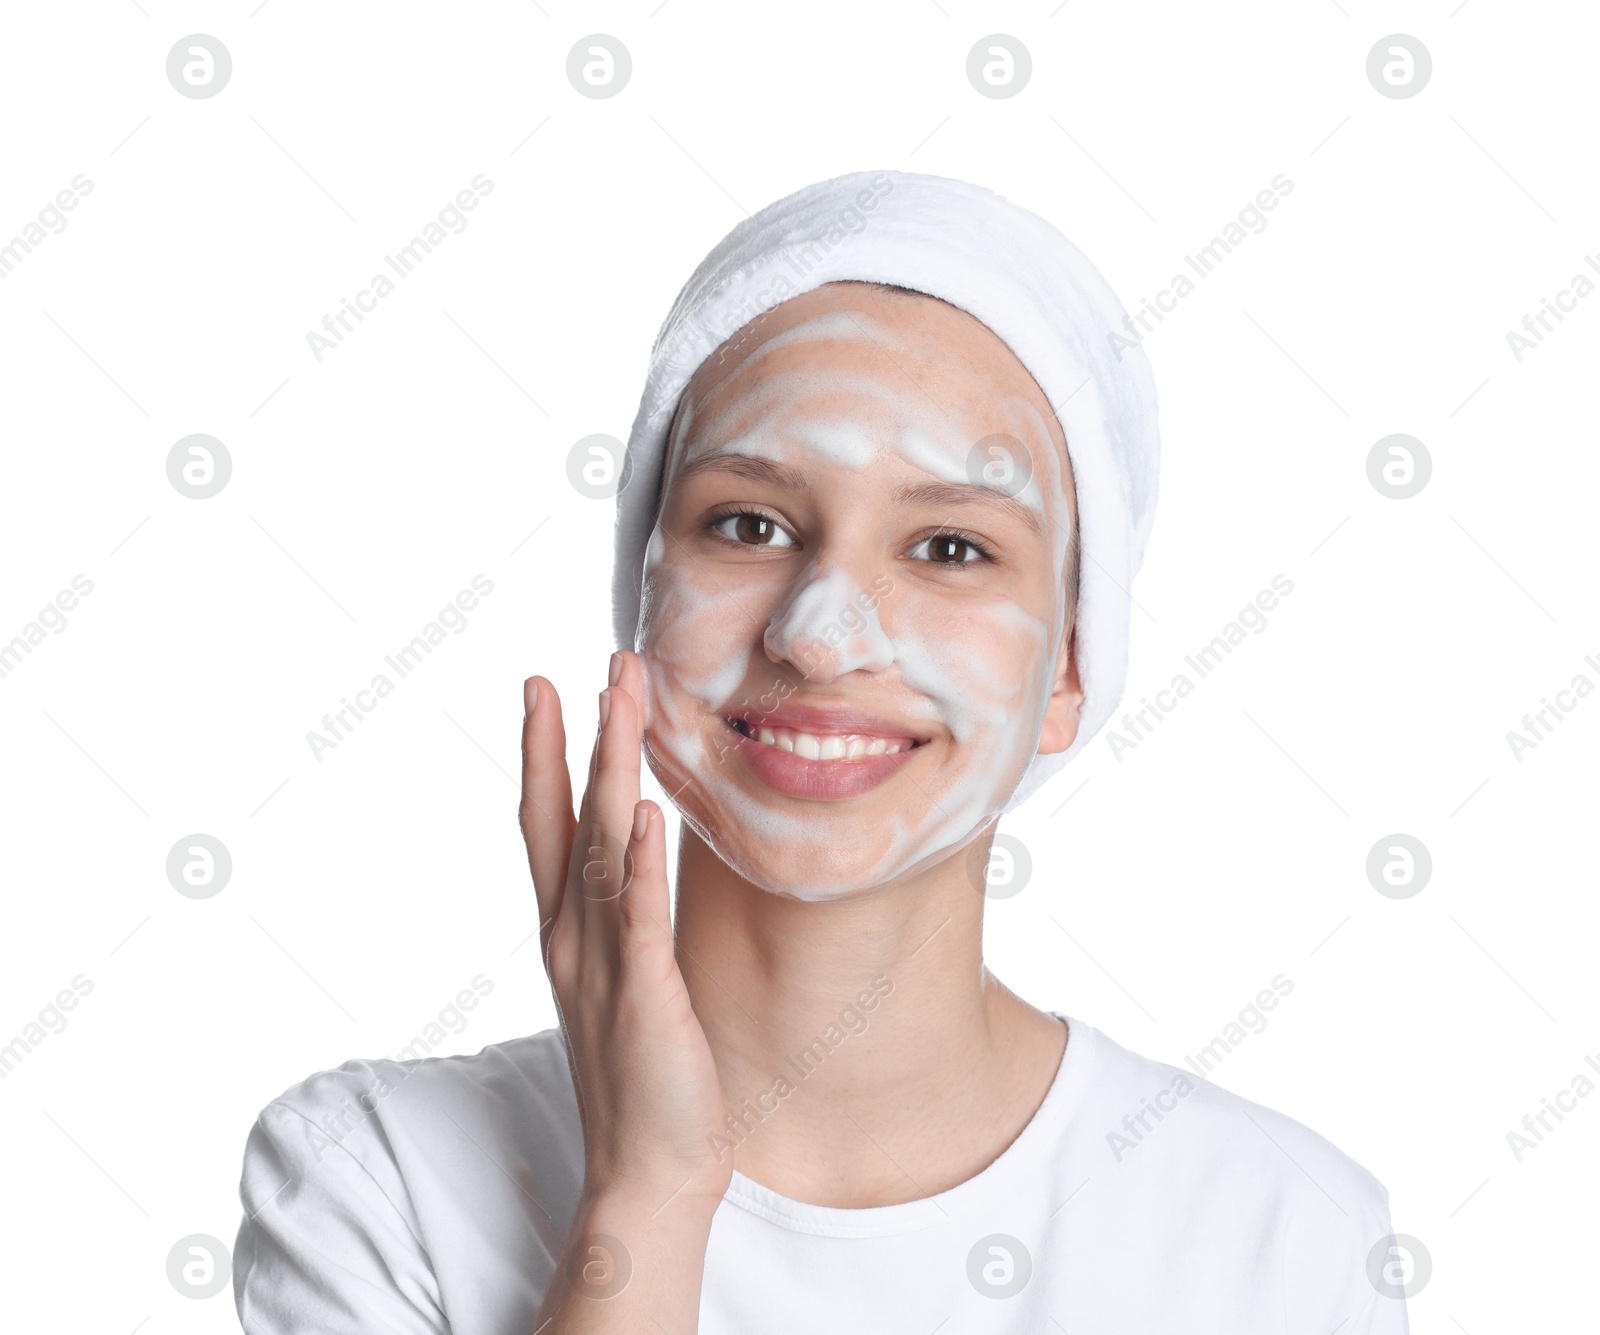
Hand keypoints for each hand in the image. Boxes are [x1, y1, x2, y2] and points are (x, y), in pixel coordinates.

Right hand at [519, 651, 732, 1213]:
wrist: (648, 1175)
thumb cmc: (646, 1078)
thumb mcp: (627, 981)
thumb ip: (625, 918)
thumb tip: (637, 855)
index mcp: (569, 934)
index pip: (547, 826)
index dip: (543, 755)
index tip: (546, 689)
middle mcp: (572, 940)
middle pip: (561, 820)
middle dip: (566, 740)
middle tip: (577, 667)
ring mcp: (601, 966)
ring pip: (599, 848)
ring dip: (607, 770)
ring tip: (616, 701)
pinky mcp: (642, 997)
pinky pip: (637, 919)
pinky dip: (637, 863)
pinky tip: (643, 811)